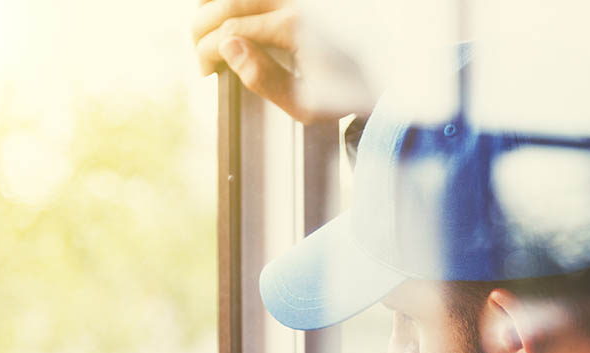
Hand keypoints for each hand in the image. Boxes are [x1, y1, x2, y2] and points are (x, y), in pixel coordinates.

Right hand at [192, 0, 360, 122]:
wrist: (388, 69)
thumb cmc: (346, 92)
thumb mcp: (308, 105)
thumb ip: (266, 81)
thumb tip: (228, 49)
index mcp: (296, 27)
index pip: (231, 30)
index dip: (208, 51)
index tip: (207, 71)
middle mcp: (297, 0)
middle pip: (228, 2)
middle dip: (203, 28)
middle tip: (201, 54)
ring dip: (213, 5)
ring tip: (207, 30)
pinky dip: (236, 0)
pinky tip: (226, 12)